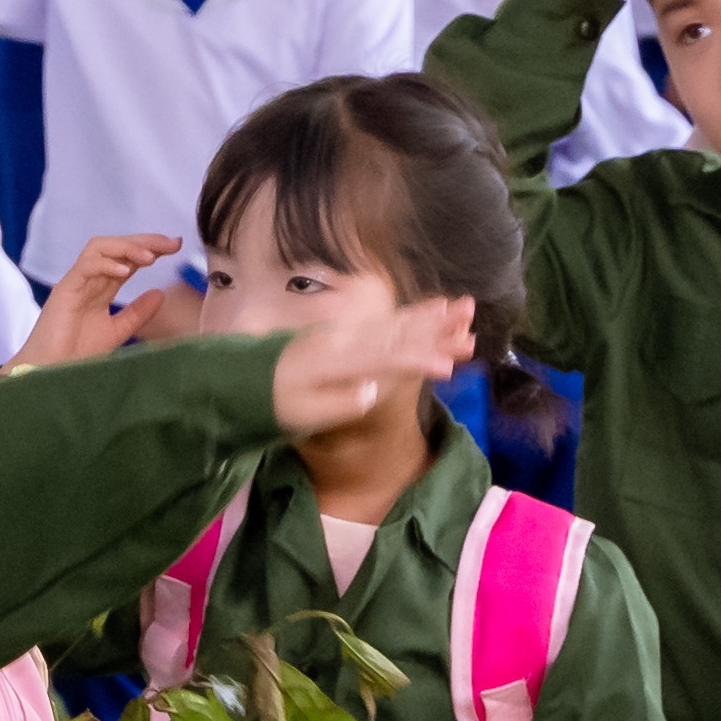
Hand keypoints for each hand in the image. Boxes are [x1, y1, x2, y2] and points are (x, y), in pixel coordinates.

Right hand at [16, 229, 180, 362]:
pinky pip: (85, 266)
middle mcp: (87, 279)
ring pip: (99, 248)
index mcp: (100, 287)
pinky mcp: (64, 290)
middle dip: (145, 241)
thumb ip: (137, 313)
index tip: (176, 247)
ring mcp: (75, 282)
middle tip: (172, 243)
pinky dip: (106, 264)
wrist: (48, 373)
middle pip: (116, 246)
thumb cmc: (75, 355)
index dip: (151, 248)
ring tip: (151, 256)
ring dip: (127, 247)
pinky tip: (125, 271)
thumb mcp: (116, 332)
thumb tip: (161, 293)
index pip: (127, 258)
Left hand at [265, 289, 479, 434]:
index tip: (447, 367)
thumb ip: (339, 403)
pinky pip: (389, 318)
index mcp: (335, 361)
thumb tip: (372, 392)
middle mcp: (346, 339)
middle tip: (471, 332)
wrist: (249, 377)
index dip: (417, 362)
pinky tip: (437, 307)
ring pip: (399, 321)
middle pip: (399, 334)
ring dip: (434, 317)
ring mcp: (349, 331)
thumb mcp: (301, 413)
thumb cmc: (277, 402)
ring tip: (465, 310)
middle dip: (437, 332)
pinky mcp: (350, 330)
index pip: (383, 360)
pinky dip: (416, 312)